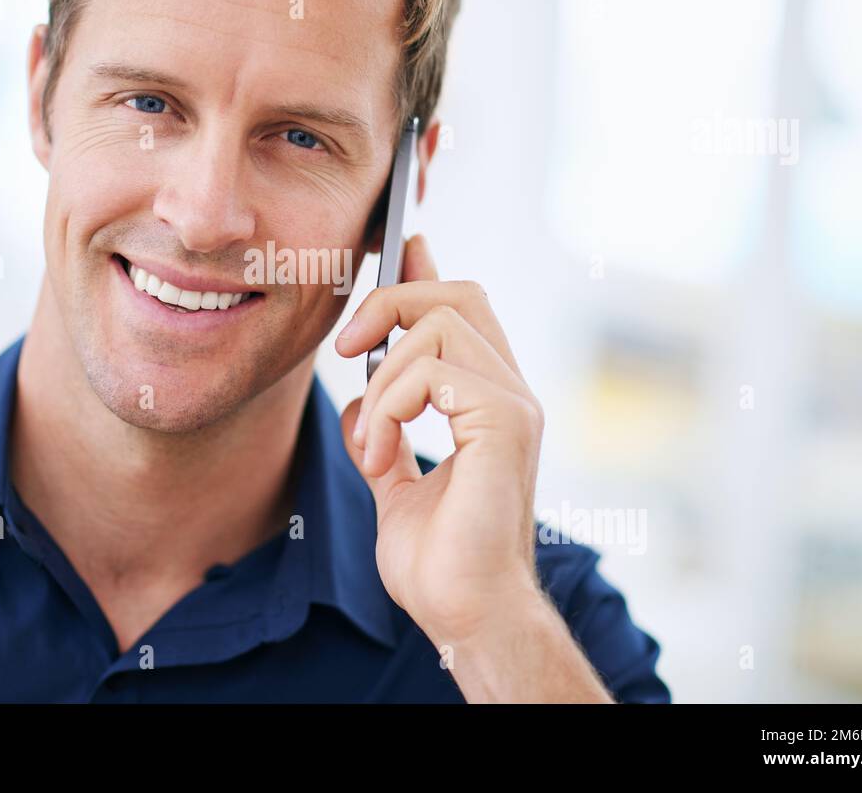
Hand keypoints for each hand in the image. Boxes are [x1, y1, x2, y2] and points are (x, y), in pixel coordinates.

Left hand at [335, 233, 545, 649]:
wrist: (465, 615)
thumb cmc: (440, 562)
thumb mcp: (396, 482)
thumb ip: (385, 434)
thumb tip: (359, 399)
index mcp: (489, 401)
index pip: (464, 311)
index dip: (428, 273)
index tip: (401, 246)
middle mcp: (510, 393)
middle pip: (458, 294)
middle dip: (391, 301)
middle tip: (348, 349)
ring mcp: (513, 405)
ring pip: (438, 325)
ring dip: (383, 381)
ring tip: (373, 446)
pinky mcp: (505, 424)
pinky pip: (432, 372)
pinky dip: (390, 409)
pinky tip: (381, 460)